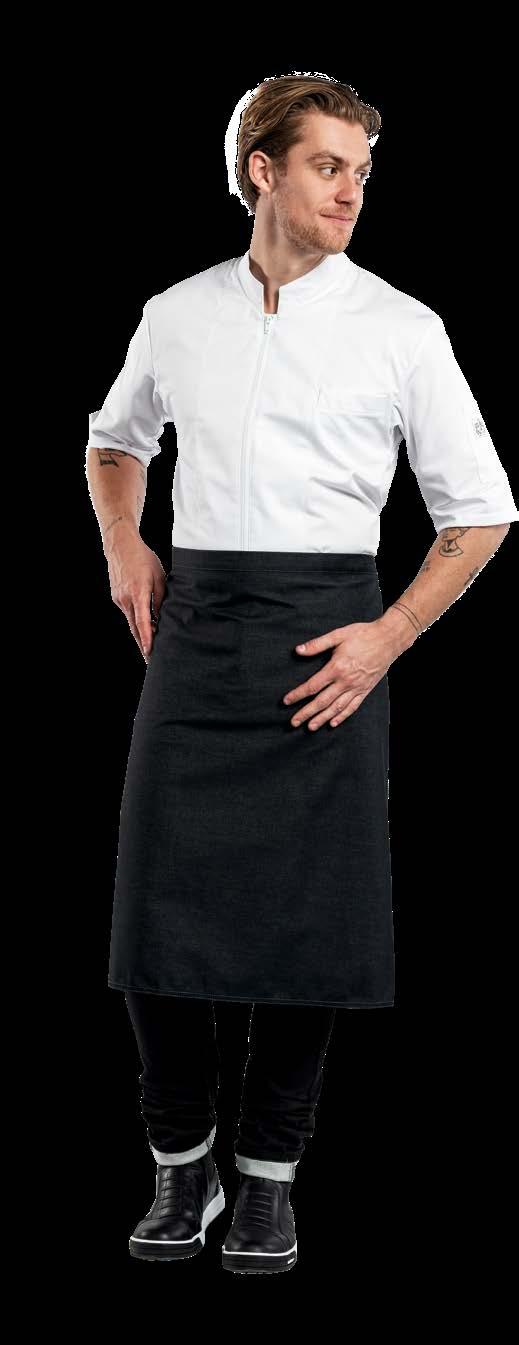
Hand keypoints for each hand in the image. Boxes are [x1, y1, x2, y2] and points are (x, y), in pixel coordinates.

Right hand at [105, 535, 166, 663]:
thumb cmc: (143, 558)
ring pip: (131, 622)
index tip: (150, 652)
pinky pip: (128, 613)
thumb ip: (160, 598)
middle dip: (143, 645)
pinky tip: (145, 627)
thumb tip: (163, 616)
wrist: (119, 545)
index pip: (142, 621)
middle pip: (135, 628)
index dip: (147, 638)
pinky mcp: (116, 597)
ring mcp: (119, 599)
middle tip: (151, 662)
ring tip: (150, 649)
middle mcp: (125, 599)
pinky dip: (136, 621)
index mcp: (137, 593)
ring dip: (140, 635)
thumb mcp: (159, 576)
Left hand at [282, 619, 394, 729]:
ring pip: (336, 708)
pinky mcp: (365, 690)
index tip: (286, 701)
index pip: (313, 686)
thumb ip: (317, 644)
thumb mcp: (338, 635)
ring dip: (322, 718)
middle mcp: (346, 681)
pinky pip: (352, 707)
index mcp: (337, 668)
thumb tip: (298, 650)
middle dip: (306, 713)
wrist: (388, 639)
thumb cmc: (363, 634)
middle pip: (322, 701)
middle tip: (293, 722)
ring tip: (310, 727)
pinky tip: (333, 723)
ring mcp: (357, 687)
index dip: (298, 695)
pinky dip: (342, 716)